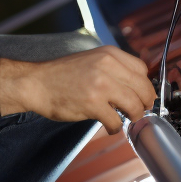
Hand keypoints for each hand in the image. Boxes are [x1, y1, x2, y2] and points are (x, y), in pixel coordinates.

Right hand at [0, 46, 156, 134]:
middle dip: (144, 103)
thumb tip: (134, 86)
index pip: (142, 70)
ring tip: (125, 118)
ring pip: (134, 105)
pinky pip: (116, 121)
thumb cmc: (61, 75)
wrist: (36, 83)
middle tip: (139, 111)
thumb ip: (113, 68)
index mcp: (109, 54)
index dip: (144, 85)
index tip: (141, 95)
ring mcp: (101, 85)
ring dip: (134, 116)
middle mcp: (107, 66)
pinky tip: (108, 125)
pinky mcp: (92, 104)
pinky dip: (115, 127)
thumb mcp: (91, 60)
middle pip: (143, 88)